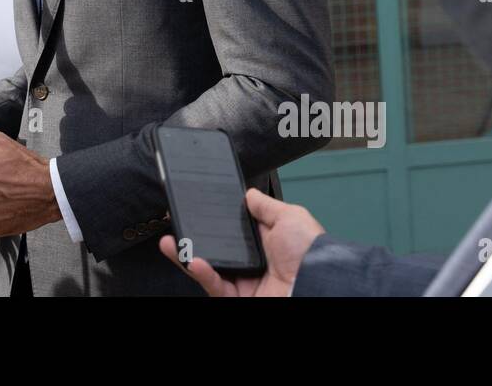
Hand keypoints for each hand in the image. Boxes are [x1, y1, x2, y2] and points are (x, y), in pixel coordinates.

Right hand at [158, 188, 324, 296]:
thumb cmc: (311, 252)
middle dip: (192, 236)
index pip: (231, 228)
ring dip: (187, 255)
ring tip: (171, 242)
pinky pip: (214, 285)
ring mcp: (243, 281)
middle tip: (176, 223)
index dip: (212, 219)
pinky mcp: (238, 298)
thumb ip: (266, 205)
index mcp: (264, 241)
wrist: (319, 284)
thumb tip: (248, 193)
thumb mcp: (290, 216)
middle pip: (214, 247)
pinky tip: (192, 259)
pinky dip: (201, 273)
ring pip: (207, 267)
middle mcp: (252, 261)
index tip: (195, 207)